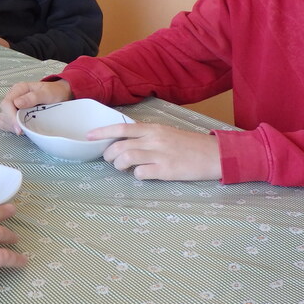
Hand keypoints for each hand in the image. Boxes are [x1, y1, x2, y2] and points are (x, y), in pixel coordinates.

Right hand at [0, 79, 71, 131]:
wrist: (59, 95)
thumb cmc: (53, 92)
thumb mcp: (46, 93)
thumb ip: (33, 97)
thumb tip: (17, 103)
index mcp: (18, 90)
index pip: (6, 104)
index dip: (11, 117)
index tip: (19, 128)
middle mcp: (13, 97)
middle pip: (4, 113)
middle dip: (12, 124)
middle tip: (23, 132)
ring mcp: (13, 107)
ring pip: (3, 119)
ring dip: (11, 127)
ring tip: (23, 130)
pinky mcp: (14, 115)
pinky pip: (6, 123)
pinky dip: (10, 128)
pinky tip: (20, 130)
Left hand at [94, 123, 222, 180]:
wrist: (214, 154)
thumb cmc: (190, 144)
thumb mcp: (167, 133)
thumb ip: (147, 135)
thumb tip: (126, 141)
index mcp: (153, 128)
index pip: (121, 128)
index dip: (102, 132)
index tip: (89, 136)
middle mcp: (154, 139)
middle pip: (119, 145)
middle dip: (109, 154)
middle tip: (111, 160)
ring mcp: (159, 155)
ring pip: (126, 158)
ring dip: (119, 165)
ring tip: (123, 168)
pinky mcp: (166, 170)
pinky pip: (141, 173)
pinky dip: (137, 176)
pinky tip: (142, 175)